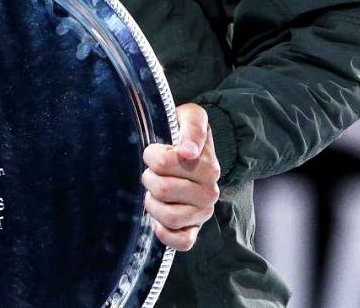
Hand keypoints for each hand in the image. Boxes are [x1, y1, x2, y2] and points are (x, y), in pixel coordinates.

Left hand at [142, 102, 221, 250]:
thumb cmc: (183, 132)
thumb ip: (193, 128)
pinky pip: (182, 242)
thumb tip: (188, 152)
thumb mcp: (190, 116)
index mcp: (208, 166)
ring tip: (154, 192)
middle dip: (149, 178)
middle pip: (161, 190)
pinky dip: (165, 233)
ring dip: (153, 203)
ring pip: (168, 217)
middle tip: (153, 172)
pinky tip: (157, 221)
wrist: (189, 150)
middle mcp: (210, 192)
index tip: (157, 150)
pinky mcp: (194, 229)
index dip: (151, 155)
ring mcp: (203, 213)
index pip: (161, 163)